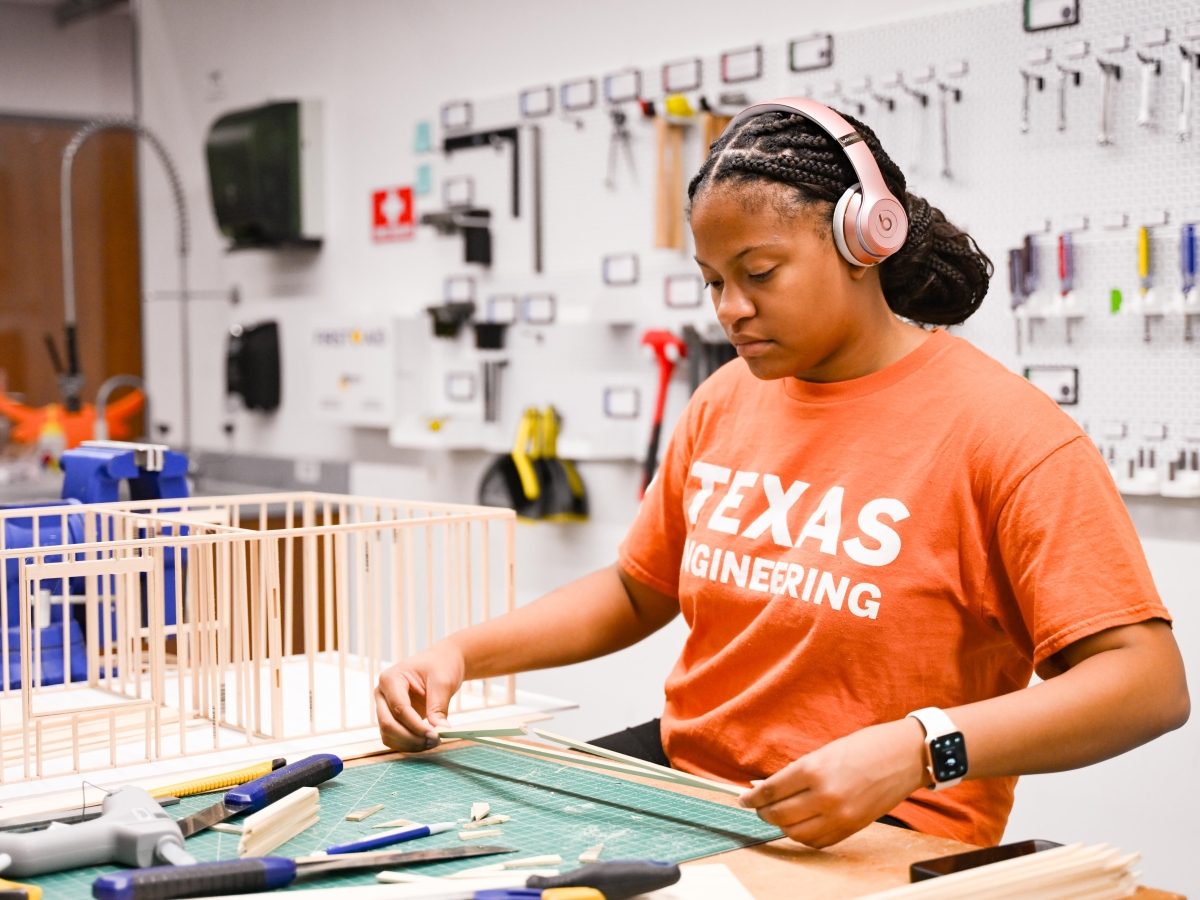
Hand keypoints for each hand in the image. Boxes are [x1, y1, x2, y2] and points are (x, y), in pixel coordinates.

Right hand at [375, 643, 465, 751]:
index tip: (435, 734)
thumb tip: (439, 729)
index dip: (416, 725)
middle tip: (434, 741)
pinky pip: (393, 738)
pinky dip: (407, 745)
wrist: (441, 663)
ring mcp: (384, 707)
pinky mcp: (391, 718)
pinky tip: (425, 743)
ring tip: (432, 743)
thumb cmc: (440, 666)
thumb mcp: (443, 682)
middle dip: (411, 737)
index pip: (399, 708)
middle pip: (388, 724)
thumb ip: (438, 706)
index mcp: (390, 679)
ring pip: (388, 734)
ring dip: (409, 744)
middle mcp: (382, 693)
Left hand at [738, 717, 929, 847]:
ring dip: (782, 826)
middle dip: (763, 813)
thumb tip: (766, 788)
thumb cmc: (864, 746)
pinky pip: (818, 841)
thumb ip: (795, 773)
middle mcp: (825, 796)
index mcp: (814, 770)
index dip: (752, 798)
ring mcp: (840, 816)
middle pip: (779, 816)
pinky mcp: (852, 828)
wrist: (904, 756)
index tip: (743, 799)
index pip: (771, 792)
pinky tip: (800, 824)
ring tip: (778, 815)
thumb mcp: (823, 752)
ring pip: (796, 833)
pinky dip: (803, 835)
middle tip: (757, 806)